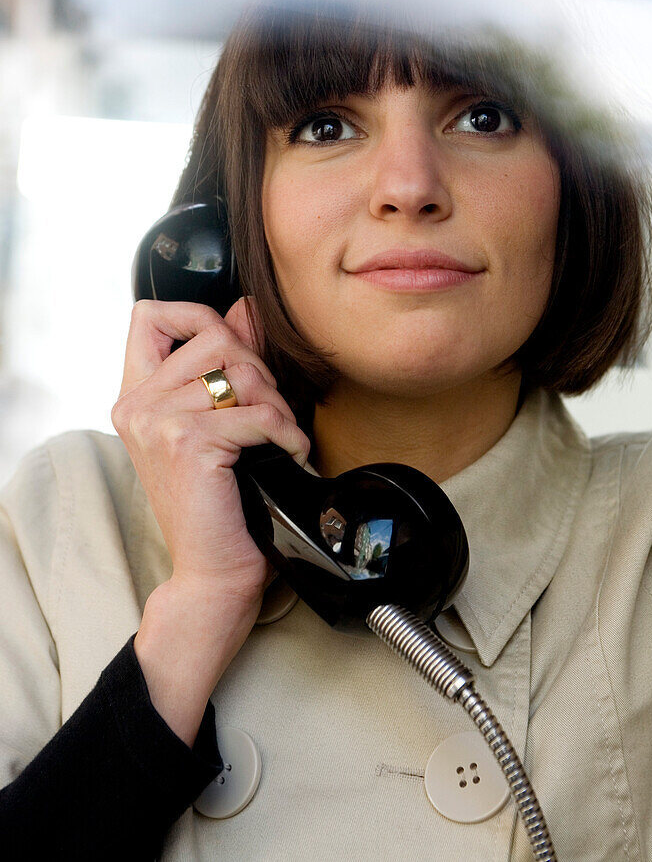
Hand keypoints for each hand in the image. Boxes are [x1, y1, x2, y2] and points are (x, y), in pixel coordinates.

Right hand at [111, 296, 310, 614]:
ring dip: (276, 403)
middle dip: (258, 368)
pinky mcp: (187, 443)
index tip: (232, 349)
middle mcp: (136, 404)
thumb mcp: (218, 423)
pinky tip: (288, 454)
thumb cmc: (220, 502)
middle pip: (214, 335)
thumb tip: (246, 306)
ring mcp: (156, 421)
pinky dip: (286, 432)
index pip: (149, 315)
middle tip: (270, 414)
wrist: (211, 573)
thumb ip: (226, 362)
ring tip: (278, 437)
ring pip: (242, 371)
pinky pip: (257, 412)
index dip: (198, 315)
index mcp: (136, 396)